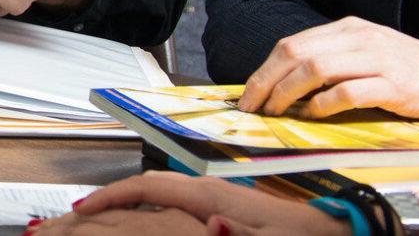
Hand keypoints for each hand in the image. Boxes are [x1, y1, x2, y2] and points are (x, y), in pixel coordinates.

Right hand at [43, 173, 347, 235]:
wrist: (344, 231)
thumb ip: (235, 233)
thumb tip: (209, 223)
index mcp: (213, 196)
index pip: (148, 188)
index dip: (110, 198)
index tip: (80, 211)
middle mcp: (208, 191)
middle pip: (143, 189)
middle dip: (106, 200)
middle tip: (74, 217)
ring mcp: (215, 198)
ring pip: (155, 197)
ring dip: (122, 206)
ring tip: (95, 219)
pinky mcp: (224, 210)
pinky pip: (170, 207)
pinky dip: (145, 211)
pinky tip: (140, 222)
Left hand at [238, 16, 418, 123]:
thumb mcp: (373, 54)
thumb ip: (336, 62)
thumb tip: (290, 86)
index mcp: (350, 28)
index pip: (292, 43)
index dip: (264, 69)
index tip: (248, 94)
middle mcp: (360, 37)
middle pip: (295, 52)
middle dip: (265, 81)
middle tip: (251, 107)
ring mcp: (378, 59)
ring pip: (314, 69)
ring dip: (287, 93)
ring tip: (276, 113)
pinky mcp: (396, 85)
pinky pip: (347, 92)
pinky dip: (322, 106)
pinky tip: (313, 116)